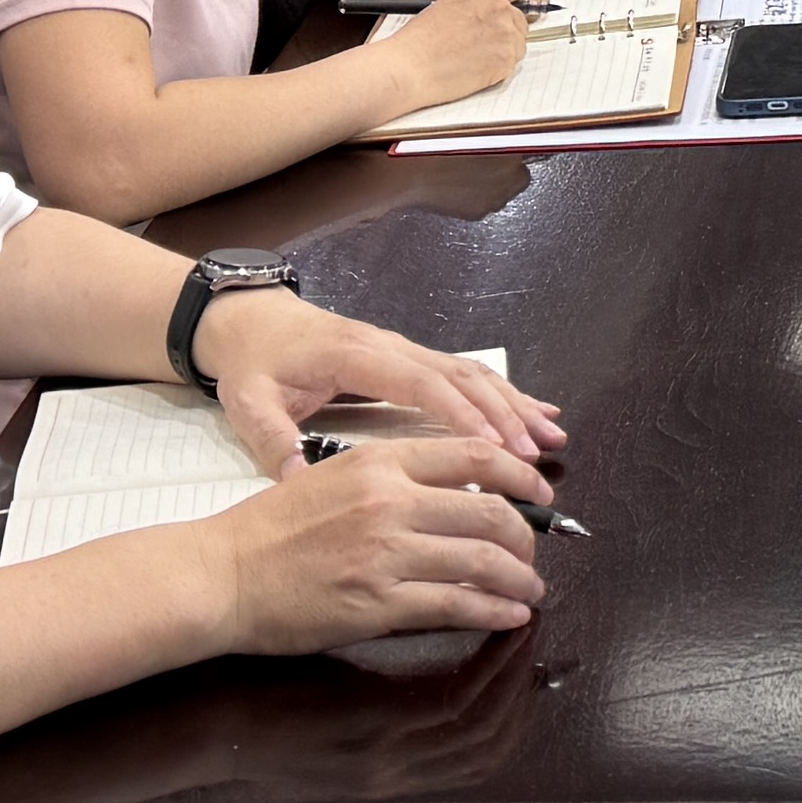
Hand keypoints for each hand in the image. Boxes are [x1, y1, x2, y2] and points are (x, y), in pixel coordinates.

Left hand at [200, 297, 561, 473]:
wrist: (250, 320)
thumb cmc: (254, 364)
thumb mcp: (250, 403)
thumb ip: (273, 441)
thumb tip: (299, 482)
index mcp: (358, 357)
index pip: (422, 385)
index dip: (462, 415)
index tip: (495, 448)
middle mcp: (392, 348)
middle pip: (461, 377)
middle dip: (504, 415)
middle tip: (535, 455)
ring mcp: (404, 348)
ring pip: (471, 372)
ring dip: (513, 401)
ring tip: (551, 433)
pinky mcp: (408, 356)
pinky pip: (463, 371)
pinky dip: (502, 391)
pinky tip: (532, 410)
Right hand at [208, 436, 547, 656]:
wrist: (222, 574)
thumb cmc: (271, 528)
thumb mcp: (335, 475)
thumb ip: (395, 477)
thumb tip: (458, 490)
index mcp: (381, 462)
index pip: (475, 456)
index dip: (521, 475)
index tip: (541, 492)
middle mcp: (390, 502)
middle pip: (490, 511)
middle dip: (528, 535)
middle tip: (537, 551)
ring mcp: (385, 554)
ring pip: (481, 560)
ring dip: (519, 578)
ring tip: (531, 589)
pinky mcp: (377, 604)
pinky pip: (455, 604)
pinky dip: (493, 610)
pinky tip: (509, 613)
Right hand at [372, 0, 541, 109]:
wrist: (409, 67)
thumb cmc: (419, 40)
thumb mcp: (447, 3)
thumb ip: (477, 2)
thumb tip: (496, 11)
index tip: (511, 10)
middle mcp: (498, 6)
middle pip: (520, 17)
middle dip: (506, 29)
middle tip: (483, 43)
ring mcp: (505, 32)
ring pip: (518, 41)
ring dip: (504, 49)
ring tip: (474, 57)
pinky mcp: (506, 59)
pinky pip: (513, 63)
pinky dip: (499, 67)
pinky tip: (475, 69)